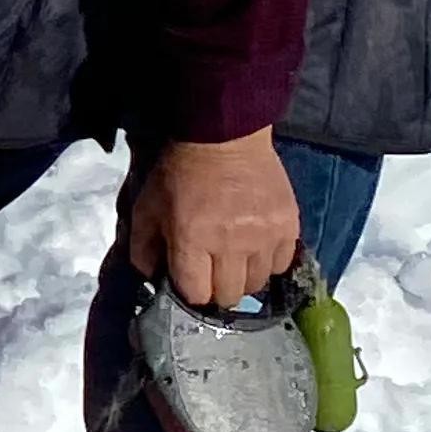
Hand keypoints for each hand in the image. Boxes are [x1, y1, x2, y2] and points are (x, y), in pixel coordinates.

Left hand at [128, 129, 300, 310]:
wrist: (224, 136)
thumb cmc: (180, 172)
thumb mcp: (147, 206)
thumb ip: (142, 248)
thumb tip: (151, 278)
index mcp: (192, 240)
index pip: (196, 294)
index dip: (190, 292)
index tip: (190, 280)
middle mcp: (231, 245)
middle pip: (229, 296)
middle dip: (217, 290)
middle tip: (213, 273)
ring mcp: (264, 237)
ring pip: (258, 284)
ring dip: (244, 278)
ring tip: (236, 260)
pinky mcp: (288, 226)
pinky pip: (282, 264)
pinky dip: (269, 263)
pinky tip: (258, 249)